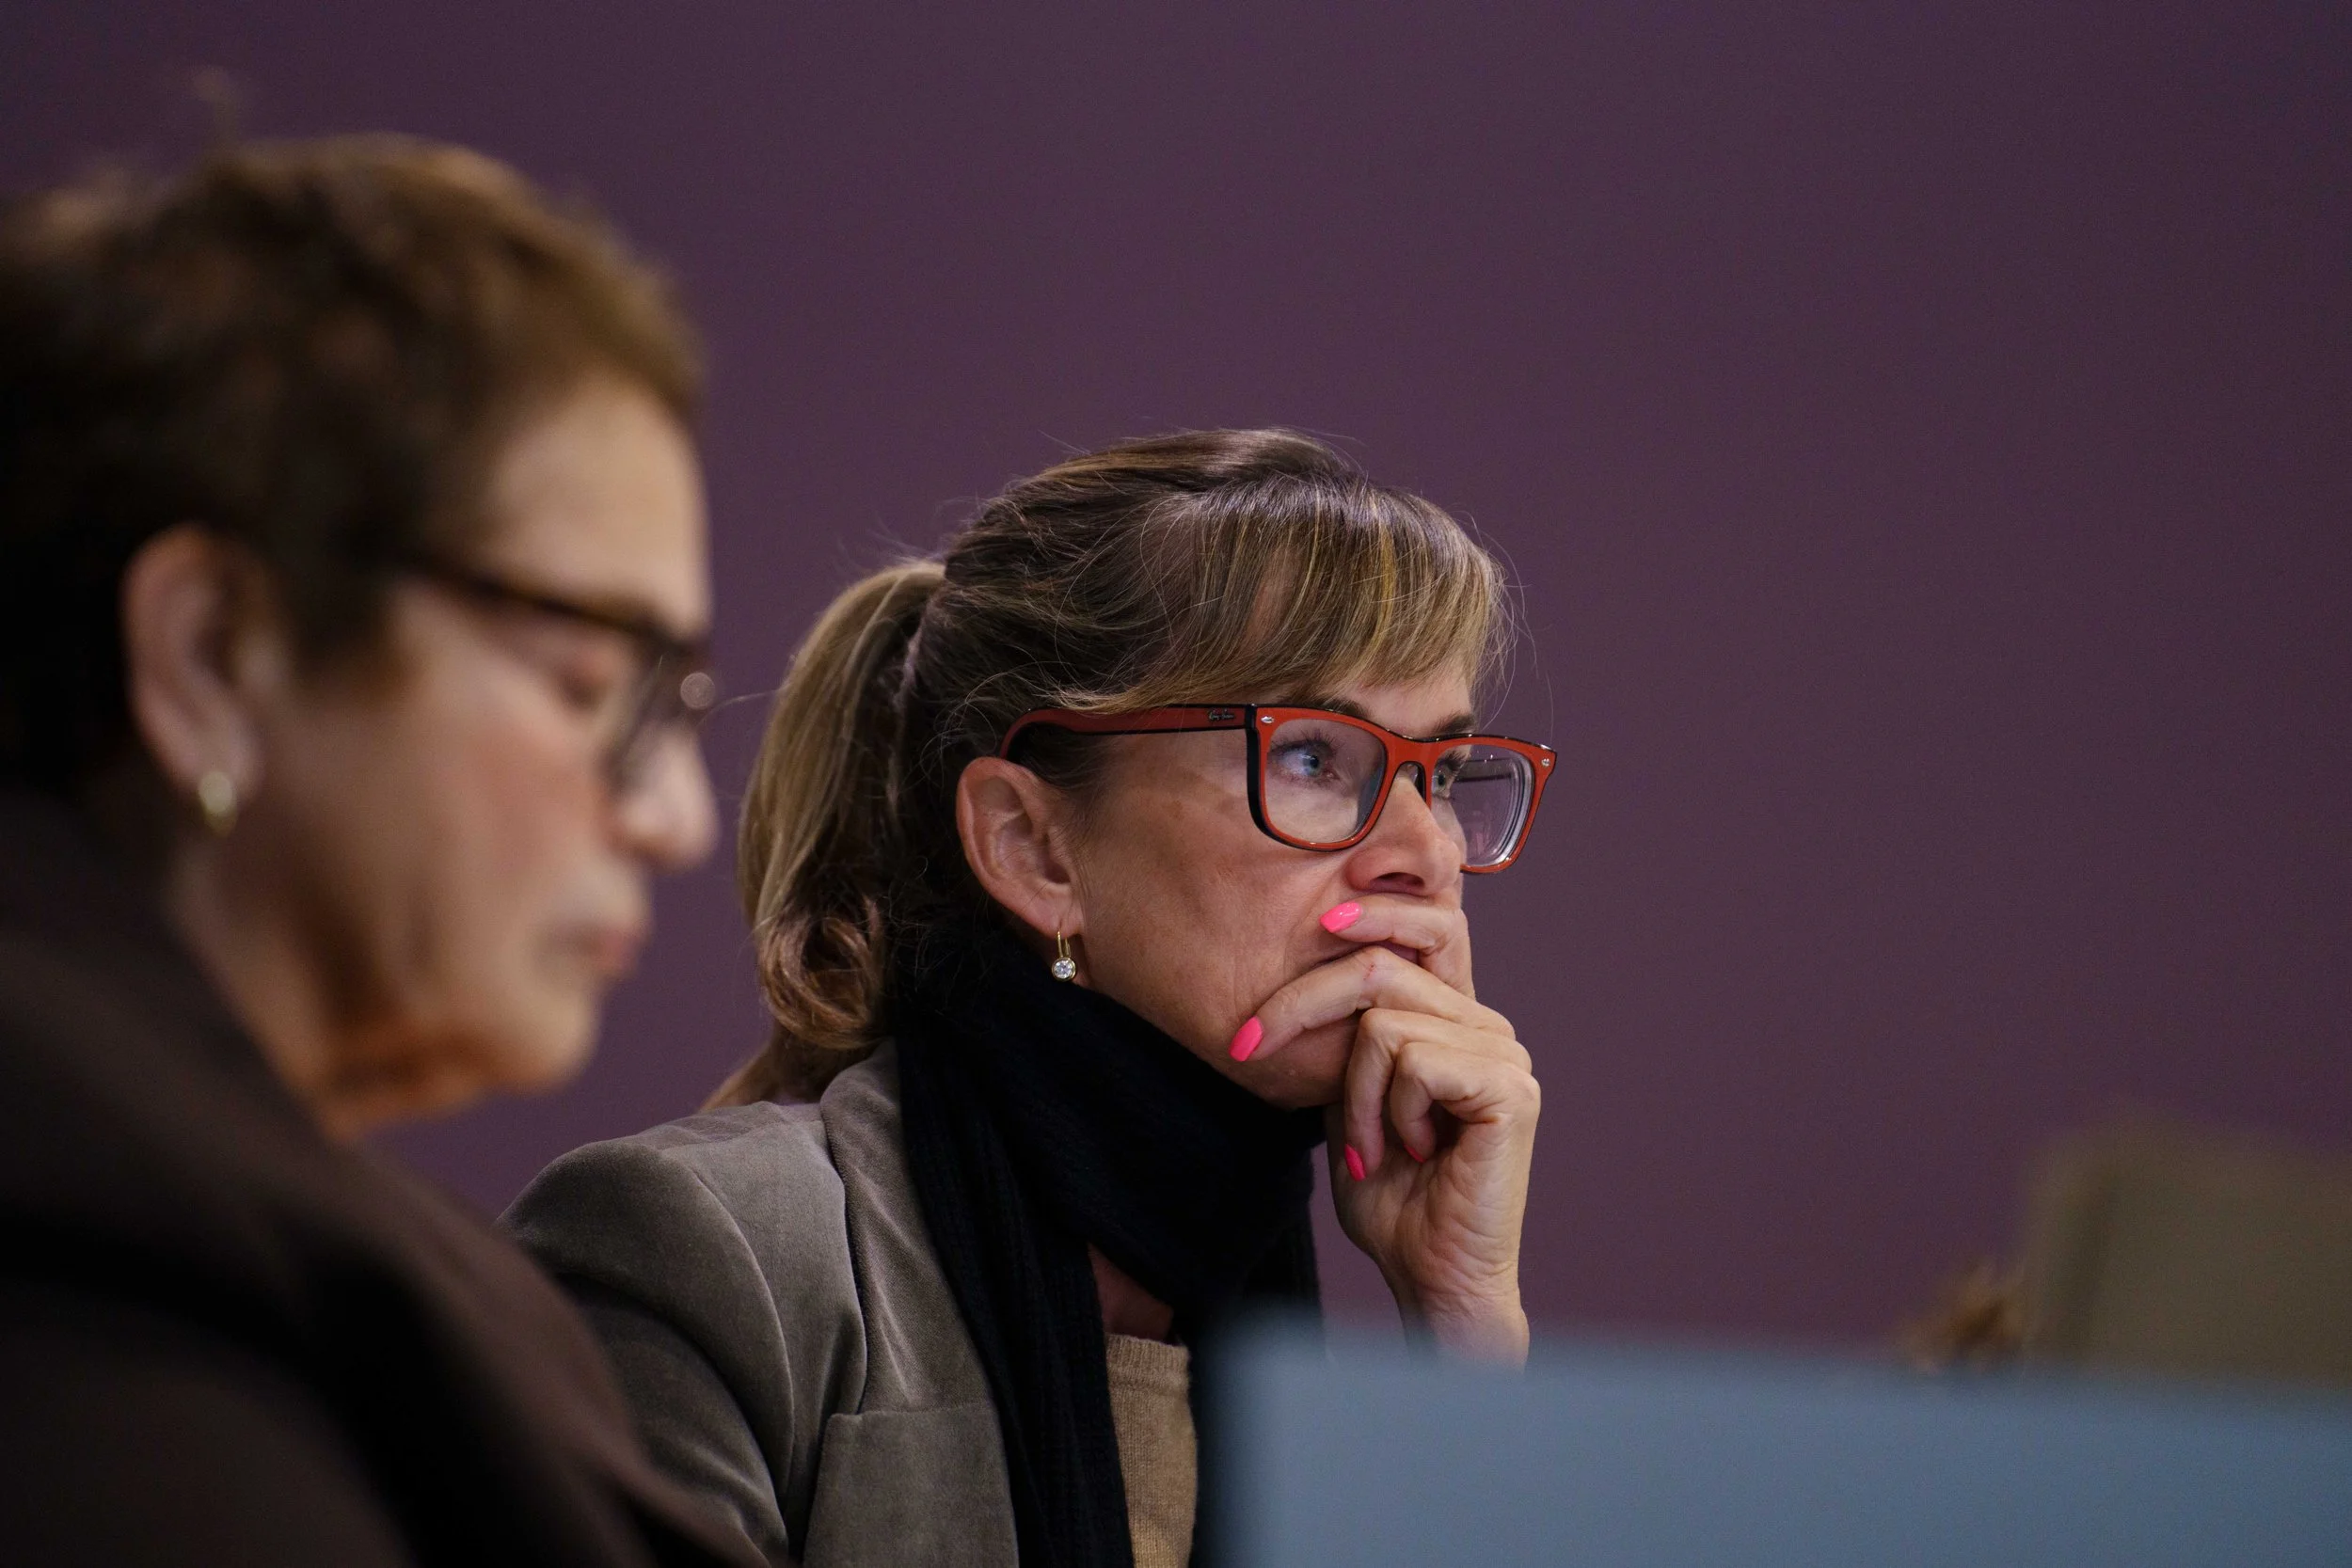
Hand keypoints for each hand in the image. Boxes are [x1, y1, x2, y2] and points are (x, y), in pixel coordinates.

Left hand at [1242, 896, 1538, 1361]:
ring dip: (1352, 1095)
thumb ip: (1347, 1040)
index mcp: (1456, 1020)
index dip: (1373, 911)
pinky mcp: (1510, 1088)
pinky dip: (1387, 1112)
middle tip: (1246, 1047)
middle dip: (1299, 1004)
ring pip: (1383, 1021)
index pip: (1425, 926)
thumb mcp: (1348, 1101)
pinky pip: (1413, 1060)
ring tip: (1370, 1150)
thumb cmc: (1392, 1201)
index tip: (1317, 923)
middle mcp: (1488, 1026)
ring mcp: (1505, 1053)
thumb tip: (1310, 972)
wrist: (1434, 1277)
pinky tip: (1411, 1153)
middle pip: (1379, 966)